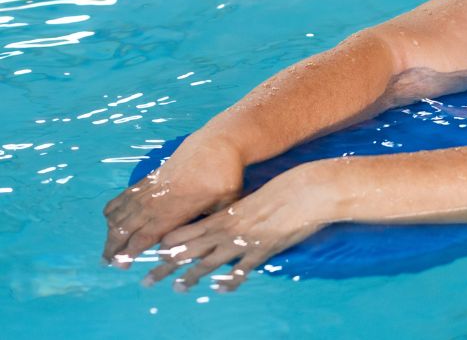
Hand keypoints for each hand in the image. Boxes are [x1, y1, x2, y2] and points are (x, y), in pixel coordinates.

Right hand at [102, 138, 243, 268]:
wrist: (216, 144)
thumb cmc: (224, 177)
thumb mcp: (225, 204)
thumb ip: (212, 224)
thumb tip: (209, 242)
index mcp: (173, 211)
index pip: (144, 236)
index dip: (130, 252)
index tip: (121, 265)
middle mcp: (155, 202)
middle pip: (124, 228)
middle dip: (114, 247)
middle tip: (109, 263)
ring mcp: (148, 190)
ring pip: (119, 214)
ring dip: (110, 232)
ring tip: (109, 249)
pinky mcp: (147, 180)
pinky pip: (121, 197)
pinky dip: (112, 211)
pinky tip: (111, 222)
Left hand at [141, 167, 330, 292]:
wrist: (305, 192)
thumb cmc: (282, 191)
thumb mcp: (252, 200)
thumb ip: (238, 213)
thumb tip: (229, 220)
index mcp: (224, 215)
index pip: (186, 232)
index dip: (169, 244)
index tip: (155, 253)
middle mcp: (227, 229)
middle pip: (189, 250)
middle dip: (166, 265)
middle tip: (148, 279)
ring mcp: (243, 241)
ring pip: (209, 262)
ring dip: (191, 277)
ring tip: (177, 288)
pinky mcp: (261, 251)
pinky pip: (241, 269)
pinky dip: (230, 281)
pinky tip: (221, 290)